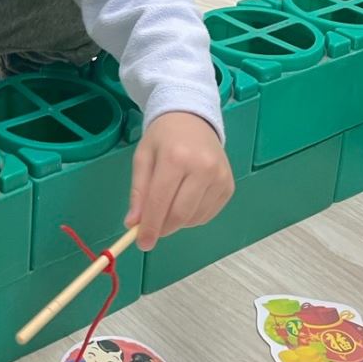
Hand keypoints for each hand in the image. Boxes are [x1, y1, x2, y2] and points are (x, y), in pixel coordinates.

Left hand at [125, 112, 232, 251]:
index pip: (160, 201)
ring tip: (168, 203)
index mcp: (176, 157)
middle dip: (163, 228)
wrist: (192, 118)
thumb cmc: (163, 137)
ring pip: (194, 218)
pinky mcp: (229, 186)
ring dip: (177, 222)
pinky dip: (192, 217)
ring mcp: (220, 177)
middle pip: (180, 214)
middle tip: (151, 231)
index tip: (142, 243)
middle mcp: (202, 167)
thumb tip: (133, 223)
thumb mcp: (143, 157)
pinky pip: (207, 214)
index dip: (150, 227)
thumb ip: (138, 191)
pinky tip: (185, 200)